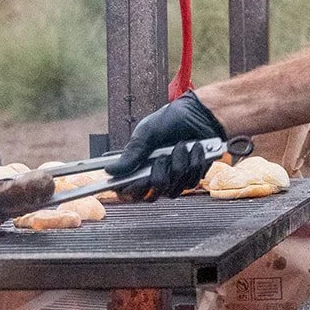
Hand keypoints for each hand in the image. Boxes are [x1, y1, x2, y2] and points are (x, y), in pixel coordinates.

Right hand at [107, 91, 225, 198]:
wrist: (200, 113)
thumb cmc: (171, 120)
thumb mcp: (147, 133)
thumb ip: (131, 154)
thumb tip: (109, 170)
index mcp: (138, 166)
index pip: (128, 192)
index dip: (130, 191)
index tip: (137, 179)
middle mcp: (155, 176)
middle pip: (151, 196)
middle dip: (158, 176)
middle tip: (162, 157)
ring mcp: (173, 179)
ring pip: (173, 190)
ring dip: (179, 165)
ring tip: (182, 145)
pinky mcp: (191, 177)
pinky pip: (191, 182)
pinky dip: (194, 163)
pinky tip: (195, 148)